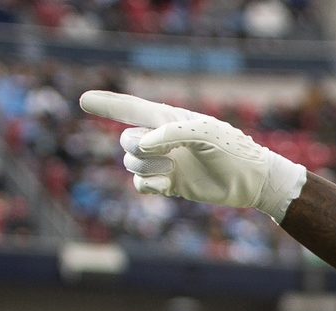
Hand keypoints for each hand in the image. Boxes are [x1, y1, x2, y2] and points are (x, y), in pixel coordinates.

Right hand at [78, 90, 307, 221]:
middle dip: (138, 147)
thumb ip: (172, 132)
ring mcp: (164, 162)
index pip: (130, 108)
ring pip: (131, 163)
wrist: (251, 181)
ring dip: (145, 167)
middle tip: (167, 153)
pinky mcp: (169, 185)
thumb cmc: (232, 150)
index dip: (107, 104)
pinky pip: (140, 185)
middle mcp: (162, 140)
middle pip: (126, 140)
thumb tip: (143, 145)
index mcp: (168, 120)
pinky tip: (166, 183)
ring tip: (172, 168)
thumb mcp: (204, 133)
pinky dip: (147, 185)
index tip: (83, 99)